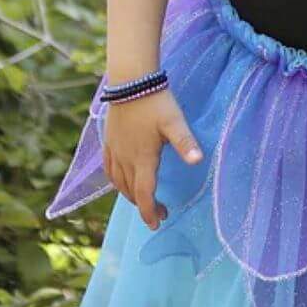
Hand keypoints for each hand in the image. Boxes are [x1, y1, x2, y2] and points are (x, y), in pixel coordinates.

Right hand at [101, 86, 202, 230]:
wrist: (130, 82)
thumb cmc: (156, 102)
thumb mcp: (175, 122)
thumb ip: (186, 143)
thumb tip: (198, 161)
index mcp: (143, 158)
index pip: (144, 193)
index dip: (149, 212)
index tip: (157, 224)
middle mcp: (125, 158)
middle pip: (132, 192)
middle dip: (144, 206)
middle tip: (159, 213)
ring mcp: (114, 150)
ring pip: (119, 183)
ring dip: (131, 195)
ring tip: (144, 199)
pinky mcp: (108, 142)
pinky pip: (109, 170)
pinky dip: (116, 181)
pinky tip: (122, 181)